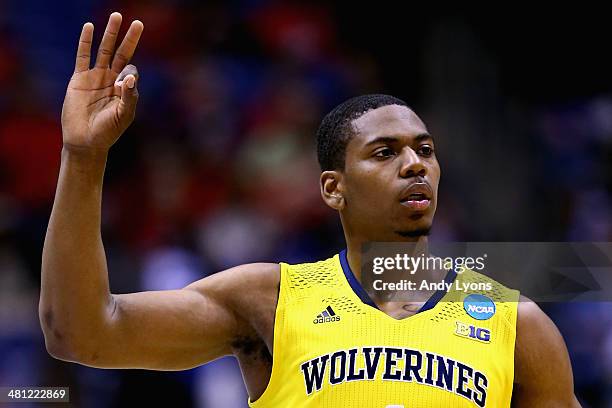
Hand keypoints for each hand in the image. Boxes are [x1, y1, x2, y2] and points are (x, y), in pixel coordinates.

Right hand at [61, 12, 143, 152]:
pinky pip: (83, 56)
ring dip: (110, 34)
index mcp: (124, 89)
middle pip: (121, 53)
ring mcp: (95, 78)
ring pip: (104, 50)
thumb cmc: (107, 131)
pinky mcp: (79, 78)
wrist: (84, 140)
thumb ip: (129, 97)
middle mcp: (111, 80)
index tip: (122, 84)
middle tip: (138, 22)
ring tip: (116, 16)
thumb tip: (129, 76)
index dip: (129, 73)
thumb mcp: (123, 116)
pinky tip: (89, 27)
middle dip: (129, 38)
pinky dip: (85, 42)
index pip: (131, 71)